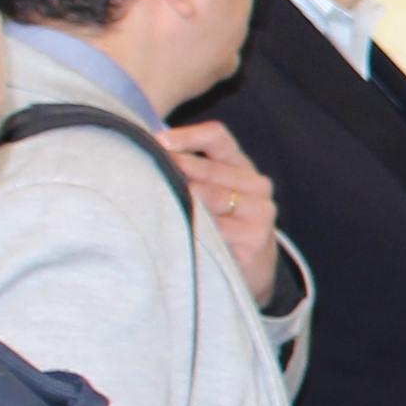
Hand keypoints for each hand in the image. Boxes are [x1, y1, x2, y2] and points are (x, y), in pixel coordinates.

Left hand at [160, 120, 282, 300]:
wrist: (253, 269)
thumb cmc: (221, 224)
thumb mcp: (211, 192)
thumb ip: (188, 171)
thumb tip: (146, 153)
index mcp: (242, 165)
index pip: (216, 136)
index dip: (186, 136)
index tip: (157, 142)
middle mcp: (257, 185)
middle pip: (209, 169)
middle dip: (176, 169)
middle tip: (146, 172)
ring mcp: (260, 213)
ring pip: (211, 199)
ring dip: (182, 200)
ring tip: (156, 203)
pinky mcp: (255, 240)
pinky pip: (215, 231)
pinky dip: (191, 229)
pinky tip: (174, 231)